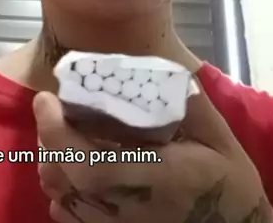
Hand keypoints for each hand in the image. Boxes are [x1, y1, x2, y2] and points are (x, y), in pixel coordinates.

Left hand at [33, 85, 272, 222]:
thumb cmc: (226, 177)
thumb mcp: (215, 132)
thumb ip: (185, 100)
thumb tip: (152, 66)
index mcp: (158, 176)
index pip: (92, 165)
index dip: (59, 134)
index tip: (46, 99)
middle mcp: (132, 209)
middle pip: (66, 182)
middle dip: (47, 141)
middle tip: (51, 109)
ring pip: (61, 200)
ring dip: (50, 161)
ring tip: (57, 131)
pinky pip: (70, 218)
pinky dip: (60, 187)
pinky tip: (70, 165)